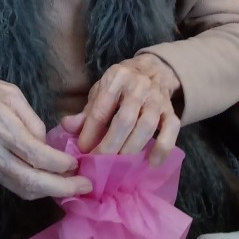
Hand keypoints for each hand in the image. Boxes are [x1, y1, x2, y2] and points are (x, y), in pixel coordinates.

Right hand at [0, 61, 91, 199]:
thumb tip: (46, 144)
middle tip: (84, 188)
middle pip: (30, 180)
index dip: (61, 164)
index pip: (37, 154)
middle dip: (61, 188)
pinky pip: (8, 182)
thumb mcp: (8, 91)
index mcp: (0, 122)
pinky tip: (46, 183)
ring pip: (19, 187)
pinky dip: (30, 186)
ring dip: (47, 192)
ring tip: (70, 188)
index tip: (79, 164)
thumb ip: (31, 119)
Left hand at [61, 54, 180, 165]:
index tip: (82, 151)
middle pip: (125, 120)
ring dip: (131, 149)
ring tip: (118, 167)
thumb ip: (86, 112)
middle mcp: (139, 86)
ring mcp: (158, 98)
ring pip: (147, 126)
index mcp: (116, 78)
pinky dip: (162, 148)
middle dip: (110, 145)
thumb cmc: (121, 86)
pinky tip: (151, 163)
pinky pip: (171, 130)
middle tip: (99, 164)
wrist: (153, 70)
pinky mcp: (171, 111)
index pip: (101, 109)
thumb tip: (67, 127)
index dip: (90, 133)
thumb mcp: (100, 91)